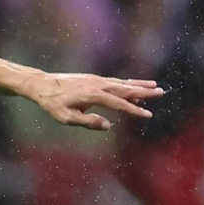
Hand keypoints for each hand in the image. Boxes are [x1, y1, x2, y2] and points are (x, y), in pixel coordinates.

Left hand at [25, 73, 163, 130]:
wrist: (42, 84)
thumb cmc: (52, 103)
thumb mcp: (66, 117)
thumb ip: (88, 122)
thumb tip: (108, 125)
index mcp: (93, 95)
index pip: (118, 104)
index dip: (133, 109)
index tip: (147, 114)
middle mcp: (98, 85)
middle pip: (125, 89)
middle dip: (143, 92)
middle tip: (161, 92)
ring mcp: (96, 80)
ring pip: (121, 83)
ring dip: (138, 85)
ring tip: (154, 86)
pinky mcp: (93, 79)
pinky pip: (114, 82)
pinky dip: (126, 84)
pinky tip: (133, 86)